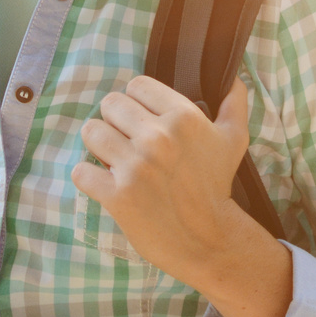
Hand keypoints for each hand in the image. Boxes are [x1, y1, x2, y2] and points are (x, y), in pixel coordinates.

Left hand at [72, 78, 291, 316]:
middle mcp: (158, 137)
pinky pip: (81, 170)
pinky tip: (104, 182)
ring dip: (98, 145)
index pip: (136, 85)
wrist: (209, 238)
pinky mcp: (117, 195)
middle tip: (127, 141)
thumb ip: (234, 103)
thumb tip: (234, 77)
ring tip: (112, 159)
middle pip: (109, 104)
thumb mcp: (234, 139)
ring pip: (91, 132)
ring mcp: (136, 166)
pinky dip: (88, 176)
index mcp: (183, 117)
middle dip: (115, 121)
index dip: (137, 101)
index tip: (142, 119)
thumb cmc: (217, 185)